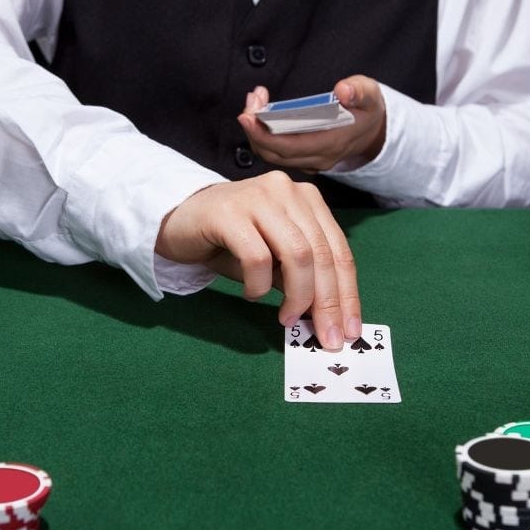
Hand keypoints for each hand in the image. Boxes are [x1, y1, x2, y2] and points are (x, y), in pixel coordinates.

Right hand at [155, 171, 361, 349]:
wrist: (179, 221)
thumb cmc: (231, 242)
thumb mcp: (275, 261)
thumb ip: (302, 280)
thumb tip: (330, 318)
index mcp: (307, 200)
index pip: (338, 250)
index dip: (348, 294)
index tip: (350, 331)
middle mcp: (288, 191)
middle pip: (322, 253)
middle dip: (328, 302)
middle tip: (326, 338)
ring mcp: (259, 197)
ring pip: (297, 254)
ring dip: (297, 296)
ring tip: (286, 319)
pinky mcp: (229, 212)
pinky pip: (257, 257)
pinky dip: (258, 285)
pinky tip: (251, 293)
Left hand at [236, 75, 385, 173]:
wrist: (374, 132)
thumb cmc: (368, 110)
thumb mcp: (370, 95)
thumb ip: (359, 91)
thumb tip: (342, 90)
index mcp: (332, 144)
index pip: (290, 147)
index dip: (264, 135)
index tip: (248, 117)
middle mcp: (318, 157)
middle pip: (275, 153)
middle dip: (255, 129)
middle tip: (250, 102)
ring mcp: (310, 160)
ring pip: (272, 154)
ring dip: (257, 131)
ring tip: (255, 101)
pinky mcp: (304, 157)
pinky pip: (277, 152)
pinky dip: (264, 134)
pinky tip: (261, 112)